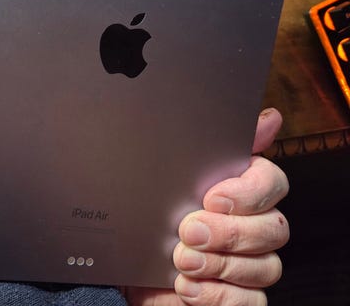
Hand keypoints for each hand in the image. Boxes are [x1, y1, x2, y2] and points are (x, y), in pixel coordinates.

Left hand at [125, 108, 288, 305]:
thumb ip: (216, 146)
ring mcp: (252, 263)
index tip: (212, 197)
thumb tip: (269, 118)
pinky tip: (187, 285)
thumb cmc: (156, 212)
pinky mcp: (242, 297)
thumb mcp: (176, 172)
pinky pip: (250, 303)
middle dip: (230, 232)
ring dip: (220, 264)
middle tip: (189, 230)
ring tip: (181, 259)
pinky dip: (218, 296)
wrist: (132, 260)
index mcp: (242, 189)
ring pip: (267, 267)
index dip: (248, 193)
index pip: (272, 184)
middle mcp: (254, 224)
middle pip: (274, 228)